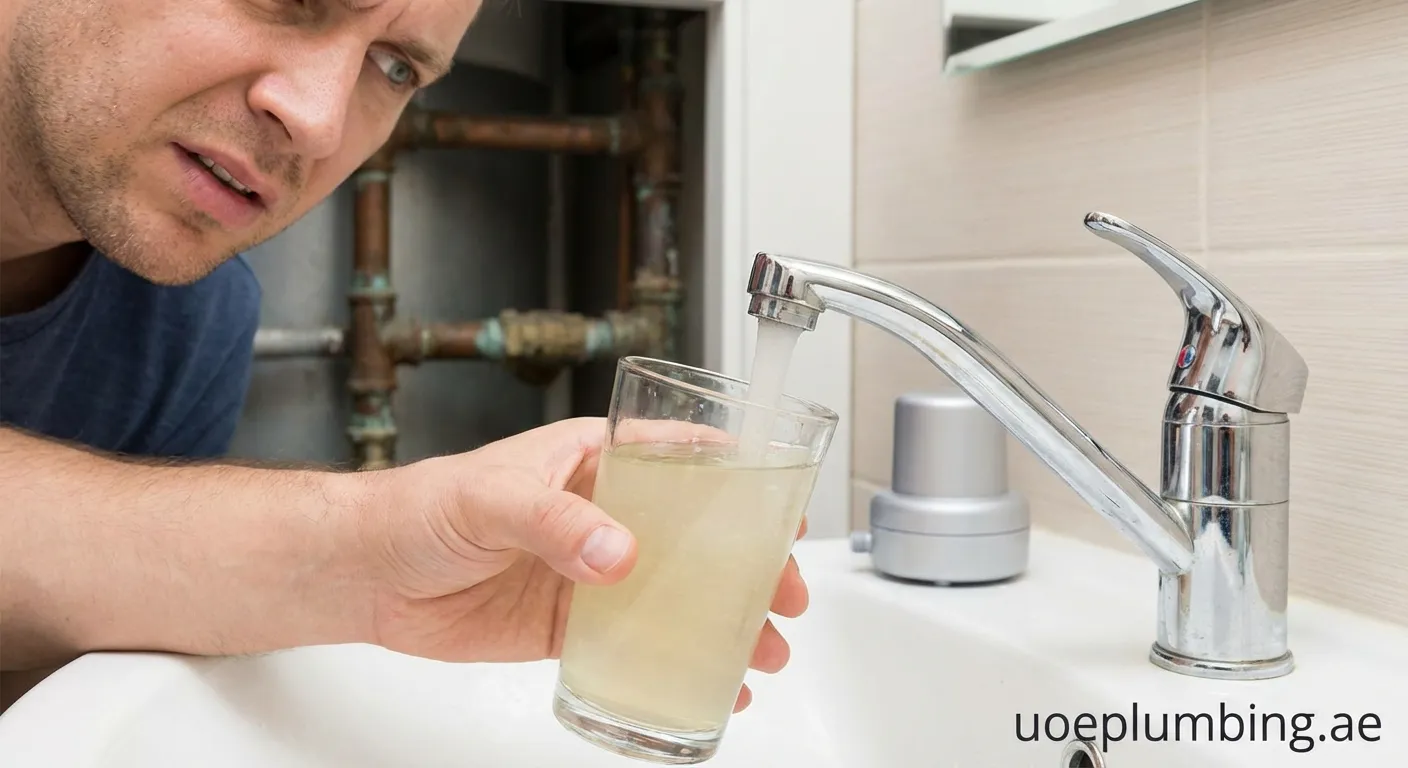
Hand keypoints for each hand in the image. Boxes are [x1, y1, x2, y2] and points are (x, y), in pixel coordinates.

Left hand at [353, 417, 809, 713]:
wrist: (366, 575)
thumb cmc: (419, 507)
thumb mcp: (490, 497)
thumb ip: (554, 521)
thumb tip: (618, 554)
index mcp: (592, 460)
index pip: (679, 455)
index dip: (739, 474)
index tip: (781, 502)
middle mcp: (602, 513)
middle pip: (696, 534)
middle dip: (749, 562)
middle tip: (785, 591)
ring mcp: (590, 571)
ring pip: (676, 593)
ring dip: (724, 619)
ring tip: (766, 648)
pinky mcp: (569, 623)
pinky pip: (634, 642)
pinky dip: (673, 662)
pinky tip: (706, 680)